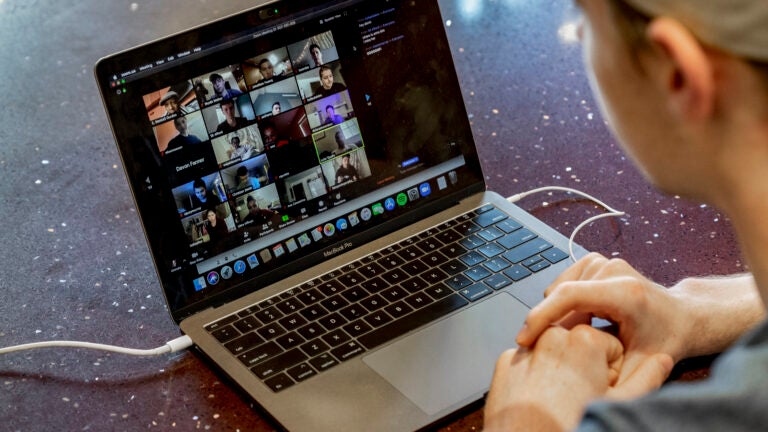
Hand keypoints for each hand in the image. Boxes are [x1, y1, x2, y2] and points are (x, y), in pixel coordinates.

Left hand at [485, 324, 669, 430]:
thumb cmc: (572, 424)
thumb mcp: (619, 405)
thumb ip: (646, 379)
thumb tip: (662, 360)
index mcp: (583, 339)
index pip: (609, 345)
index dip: (610, 371)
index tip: (602, 389)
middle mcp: (551, 335)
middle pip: (579, 344)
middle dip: (585, 366)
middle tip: (581, 396)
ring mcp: (525, 347)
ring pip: (552, 352)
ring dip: (559, 370)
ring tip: (560, 401)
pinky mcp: (505, 362)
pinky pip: (529, 363)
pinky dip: (535, 376)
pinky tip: (540, 399)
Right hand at [516, 253, 681, 397]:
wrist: (683, 317)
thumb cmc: (666, 339)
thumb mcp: (640, 364)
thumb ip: (611, 372)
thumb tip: (574, 378)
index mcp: (624, 292)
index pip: (568, 296)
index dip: (540, 317)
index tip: (524, 338)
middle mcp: (614, 270)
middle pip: (560, 295)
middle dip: (552, 324)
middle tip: (564, 348)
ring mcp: (605, 262)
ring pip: (559, 289)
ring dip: (559, 313)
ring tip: (580, 333)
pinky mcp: (597, 261)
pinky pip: (564, 283)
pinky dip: (563, 302)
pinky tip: (581, 316)